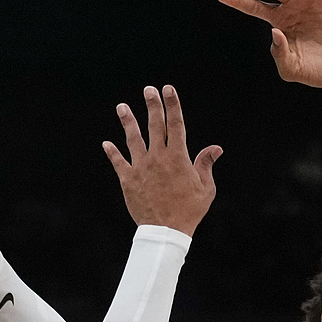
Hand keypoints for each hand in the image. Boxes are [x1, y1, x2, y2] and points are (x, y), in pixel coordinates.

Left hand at [102, 86, 222, 236]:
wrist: (166, 231)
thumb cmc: (189, 211)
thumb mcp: (205, 188)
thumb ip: (206, 165)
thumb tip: (215, 148)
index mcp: (178, 157)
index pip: (176, 124)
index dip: (172, 105)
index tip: (168, 89)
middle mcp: (158, 158)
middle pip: (155, 126)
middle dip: (152, 105)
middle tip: (148, 90)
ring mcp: (141, 168)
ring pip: (133, 139)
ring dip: (128, 122)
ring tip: (122, 107)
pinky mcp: (128, 180)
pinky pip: (118, 163)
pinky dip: (112, 153)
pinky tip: (106, 143)